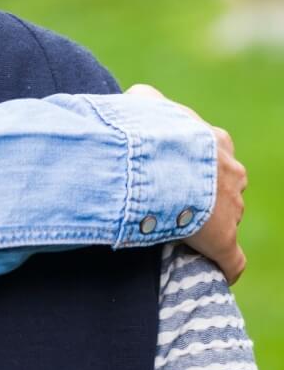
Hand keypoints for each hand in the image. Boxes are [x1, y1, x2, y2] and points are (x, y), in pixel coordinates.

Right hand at [126, 83, 247, 283]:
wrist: (157, 162)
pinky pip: (232, 260)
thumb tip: (137, 98)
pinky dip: (226, 266)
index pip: (213, 155)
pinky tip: (217, 272)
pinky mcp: (225, 241)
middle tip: (174, 202)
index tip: (174, 172)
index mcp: (214, 142)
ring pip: (229, 218)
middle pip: (225, 187)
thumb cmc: (148, 131)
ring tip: (180, 232)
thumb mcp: (143, 104)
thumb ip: (145, 100)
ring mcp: (231, 207)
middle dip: (206, 195)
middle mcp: (230, 172)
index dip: (195, 166)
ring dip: (210, 225)